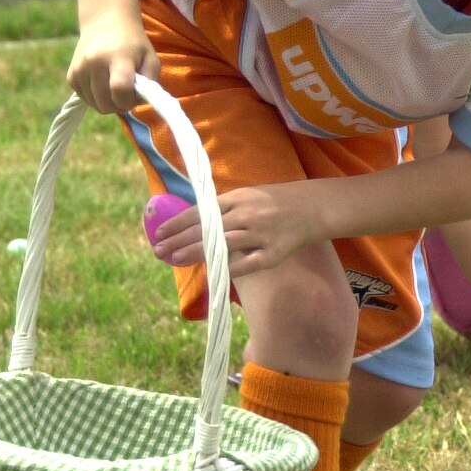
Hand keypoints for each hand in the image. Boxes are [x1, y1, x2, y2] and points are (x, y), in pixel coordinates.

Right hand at [67, 20, 159, 113]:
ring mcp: (80, 69)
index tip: (133, 96)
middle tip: (126, 93)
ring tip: (114, 86)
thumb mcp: (150, 58)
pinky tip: (102, 83)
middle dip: (119, 105)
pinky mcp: (71, 76)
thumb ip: (150, 83)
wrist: (105, 24)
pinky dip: (96, 98)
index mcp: (118, 56)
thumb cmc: (133, 44)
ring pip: (95, 105)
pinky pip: (85, 99)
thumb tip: (137, 102)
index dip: (128, 101)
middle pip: (105, 103)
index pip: (120, 89)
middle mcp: (94, 62)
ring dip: (108, 102)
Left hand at [150, 184, 319, 277]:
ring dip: (195, 253)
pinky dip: (231, 269)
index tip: (158, 233)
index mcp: (237, 198)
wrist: (312, 207)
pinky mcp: (274, 253)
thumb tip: (193, 220)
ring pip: (222, 245)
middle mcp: (246, 214)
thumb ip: (223, 207)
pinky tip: (213, 274)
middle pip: (206, 229)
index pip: (200, 212)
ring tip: (175, 259)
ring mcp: (260, 234)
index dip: (177, 223)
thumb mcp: (248, 196)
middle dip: (178, 240)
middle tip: (158, 250)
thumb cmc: (275, 202)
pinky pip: (248, 264)